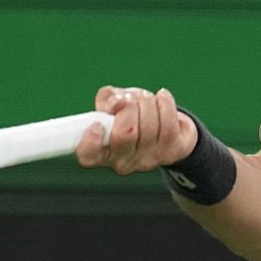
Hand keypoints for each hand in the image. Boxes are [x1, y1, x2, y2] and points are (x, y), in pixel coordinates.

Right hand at [74, 85, 197, 173]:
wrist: (167, 124)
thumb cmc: (132, 114)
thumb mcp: (113, 104)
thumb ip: (106, 100)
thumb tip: (117, 103)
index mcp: (101, 152)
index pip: (88, 156)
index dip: (91, 141)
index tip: (97, 124)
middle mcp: (123, 162)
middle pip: (125, 134)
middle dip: (129, 106)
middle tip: (130, 100)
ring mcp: (149, 161)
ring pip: (148, 125)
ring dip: (147, 102)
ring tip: (146, 100)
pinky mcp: (172, 153)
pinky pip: (168, 123)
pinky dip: (165, 103)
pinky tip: (161, 98)